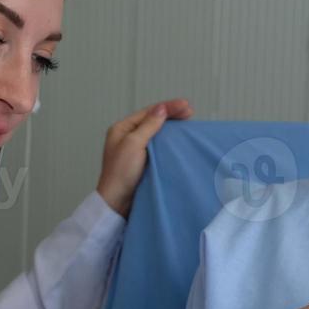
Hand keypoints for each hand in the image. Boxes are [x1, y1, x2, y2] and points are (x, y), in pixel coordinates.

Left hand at [95, 98, 192, 217]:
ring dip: (172, 127)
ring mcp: (135, 149)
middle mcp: (128, 137)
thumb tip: (161, 109)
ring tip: (187, 124)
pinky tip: (179, 141)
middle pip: (153, 120)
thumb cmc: (121, 173)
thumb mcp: (134, 144)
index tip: (187, 106)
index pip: (149, 112)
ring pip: (157, 133)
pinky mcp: (143, 162)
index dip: (168, 107)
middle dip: (172, 114)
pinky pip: (158, 146)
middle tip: (190, 112)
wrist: (117, 203)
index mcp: (122, 129)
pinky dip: (169, 141)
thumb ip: (148, 126)